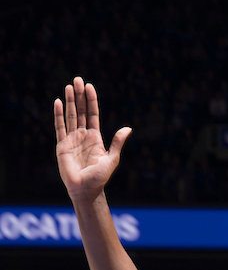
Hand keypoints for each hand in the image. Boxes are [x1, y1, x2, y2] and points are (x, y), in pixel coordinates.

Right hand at [53, 77, 130, 203]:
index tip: (90, 86)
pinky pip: (59, 127)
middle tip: (78, 79)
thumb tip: (129, 128)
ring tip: (69, 86)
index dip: (91, 101)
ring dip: (69, 101)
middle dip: (79, 96)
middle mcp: (83, 136)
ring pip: (70, 116)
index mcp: (95, 138)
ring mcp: (71, 139)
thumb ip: (117, 142)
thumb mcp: (112, 158)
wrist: (86, 190)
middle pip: (80, 111)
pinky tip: (57, 102)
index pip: (92, 114)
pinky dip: (58, 114)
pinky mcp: (62, 145)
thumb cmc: (100, 177)